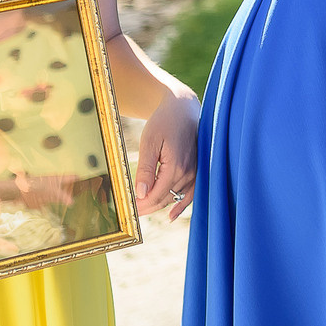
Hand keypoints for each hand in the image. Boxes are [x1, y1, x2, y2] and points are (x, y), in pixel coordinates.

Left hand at [130, 93, 198, 217]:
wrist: (182, 109)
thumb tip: (141, 194)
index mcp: (176, 167)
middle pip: (165, 199)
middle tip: (130, 214)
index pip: (156, 195)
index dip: (140, 205)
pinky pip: (191, 193)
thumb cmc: (164, 122)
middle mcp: (189, 172)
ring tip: (142, 213)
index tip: (127, 210)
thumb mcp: (150, 142)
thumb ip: (146, 169)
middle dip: (147, 207)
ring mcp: (195, 172)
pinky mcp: (198, 170)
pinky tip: (172, 216)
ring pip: (175, 197)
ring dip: (159, 206)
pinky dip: (182, 205)